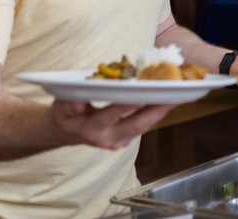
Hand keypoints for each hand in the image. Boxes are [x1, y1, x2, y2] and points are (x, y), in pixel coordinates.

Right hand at [46, 99, 175, 149]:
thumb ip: (69, 103)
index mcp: (91, 129)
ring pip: (143, 126)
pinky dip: (154, 113)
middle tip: (173, 96)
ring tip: (177, 96)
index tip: (143, 94)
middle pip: (136, 124)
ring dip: (160, 111)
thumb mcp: (60, 106)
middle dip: (156, 110)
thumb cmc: (64, 114)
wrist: (63, 132)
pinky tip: (166, 101)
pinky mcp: (125, 141)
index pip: (112, 115)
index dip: (128, 105)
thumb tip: (78, 101)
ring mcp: (118, 142)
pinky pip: (142, 126)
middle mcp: (107, 139)